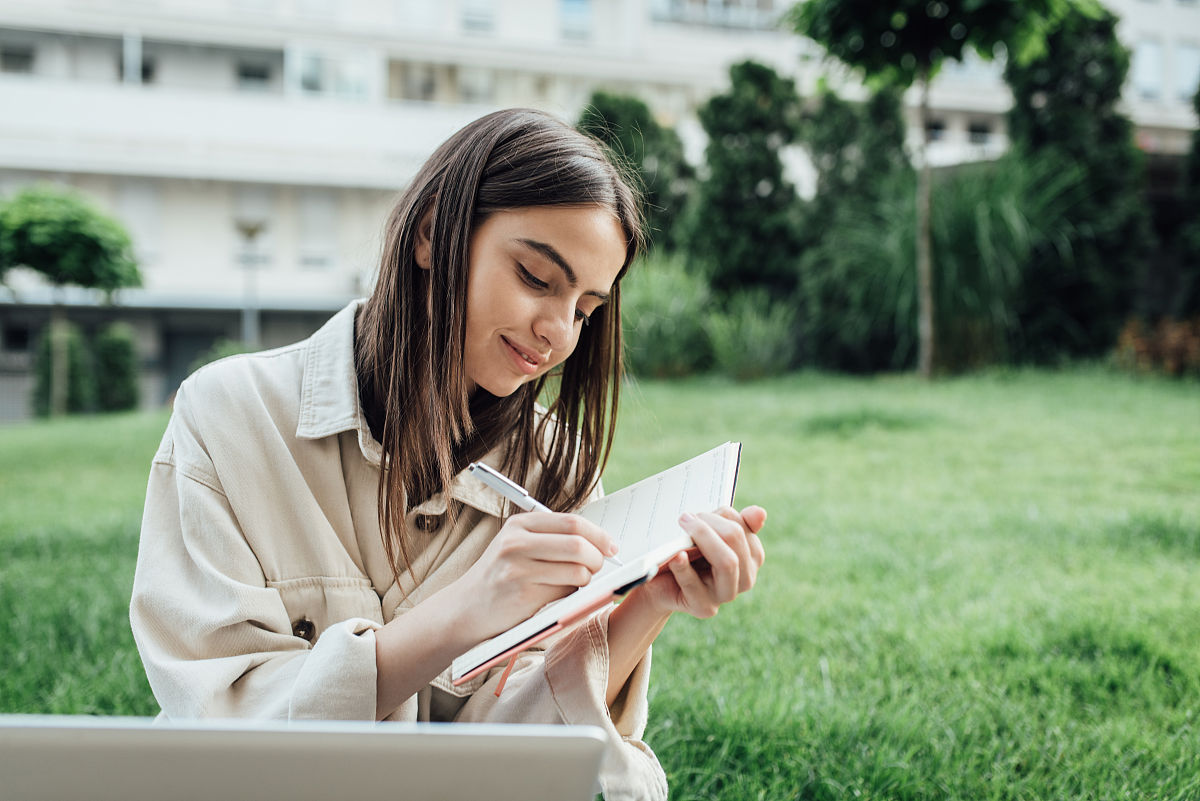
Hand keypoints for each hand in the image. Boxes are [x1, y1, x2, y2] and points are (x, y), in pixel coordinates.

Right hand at [453, 511, 618, 641]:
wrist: (466, 608)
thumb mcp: (516, 546)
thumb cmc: (500, 577)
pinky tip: (564, 595)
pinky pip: (565, 591)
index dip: (598, 535)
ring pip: (576, 570)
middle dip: (597, 557)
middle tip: (599, 566)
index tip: (612, 546)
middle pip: (577, 544)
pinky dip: (574, 594)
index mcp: (520, 525)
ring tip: (579, 582)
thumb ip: (550, 538)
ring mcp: (518, 569)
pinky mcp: (523, 594)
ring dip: (587, 579)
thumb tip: (598, 543)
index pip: (572, 522)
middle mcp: (517, 543)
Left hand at [632, 505, 765, 618]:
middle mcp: (746, 578)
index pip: (744, 528)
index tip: (699, 513)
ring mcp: (726, 595)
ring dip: (702, 539)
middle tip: (685, 518)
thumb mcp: (708, 531)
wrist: (660, 581)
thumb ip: (731, 520)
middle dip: (709, 525)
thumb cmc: (687, 551)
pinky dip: (684, 568)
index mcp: (752, 556)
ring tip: (682, 529)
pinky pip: (695, 584)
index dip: (722, 515)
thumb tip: (760, 513)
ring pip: (727, 562)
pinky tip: (676, 557)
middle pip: (736, 541)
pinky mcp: (704, 608)